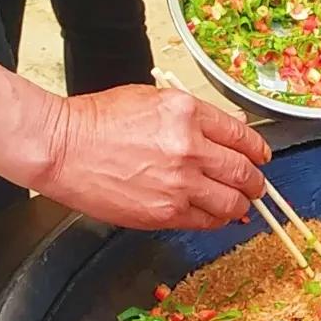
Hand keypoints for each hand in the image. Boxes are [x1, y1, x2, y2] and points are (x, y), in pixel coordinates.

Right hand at [32, 85, 271, 229]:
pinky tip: (212, 215)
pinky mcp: (165, 212)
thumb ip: (190, 117)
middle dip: (254, 182)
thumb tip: (224, 134)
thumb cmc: (95, 121)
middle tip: (254, 186)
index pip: (241, 136)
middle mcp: (190, 147)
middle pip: (243, 171)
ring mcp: (179, 182)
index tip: (259, 157)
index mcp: (187, 113)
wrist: (61, 147)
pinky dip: (215, 220)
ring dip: (239, 205)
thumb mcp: (150, 100)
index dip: (257, 151)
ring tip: (237, 205)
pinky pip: (205, 221)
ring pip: (231, 202)